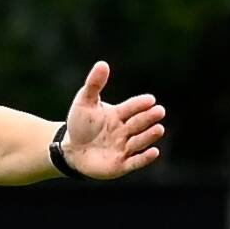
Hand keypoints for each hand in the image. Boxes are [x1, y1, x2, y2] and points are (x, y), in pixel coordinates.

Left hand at [63, 61, 166, 178]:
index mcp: (119, 114)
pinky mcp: (121, 164)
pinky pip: (135, 161)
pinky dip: (144, 158)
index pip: (132, 107)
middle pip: (139, 123)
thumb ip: (94, 85)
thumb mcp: (84, 102)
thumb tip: (102, 64)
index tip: (150, 99)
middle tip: (159, 111)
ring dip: (149, 136)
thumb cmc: (79, 124)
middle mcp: (125, 131)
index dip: (140, 104)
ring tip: (159, 129)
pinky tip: (154, 152)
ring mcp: (124, 147)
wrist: (70, 150)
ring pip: (140, 141)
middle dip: (148, 118)